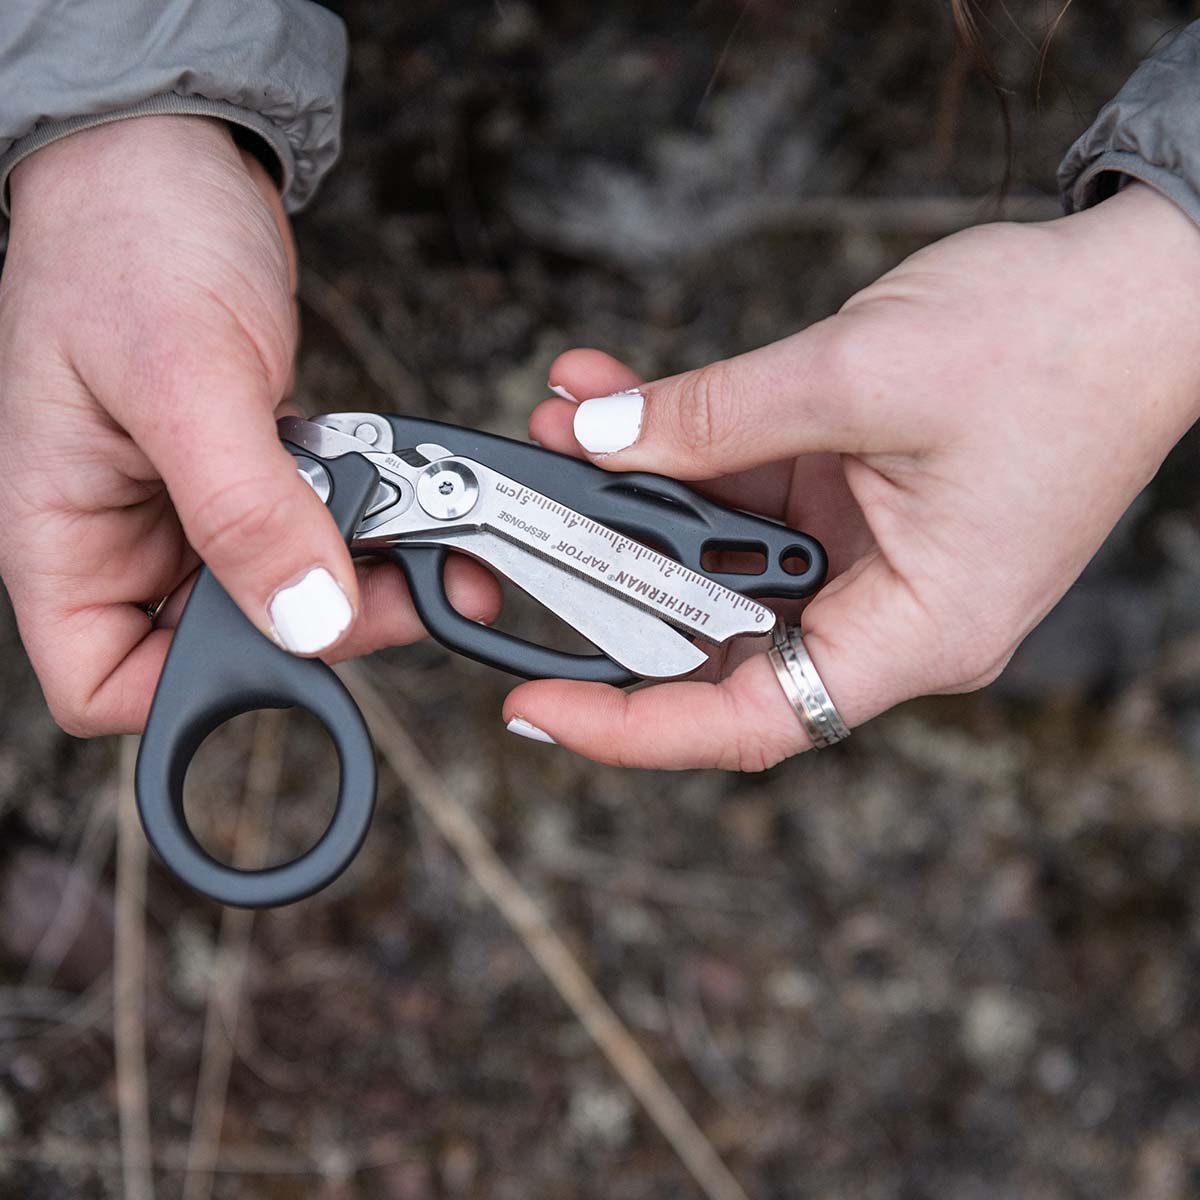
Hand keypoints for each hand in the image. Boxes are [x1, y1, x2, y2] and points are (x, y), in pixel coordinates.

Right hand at [0, 116, 497, 735]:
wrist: (170, 158)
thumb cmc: (130, 237)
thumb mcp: (184, 377)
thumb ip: (243, 507)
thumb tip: (304, 619)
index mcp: (65, 536)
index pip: (103, 683)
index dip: (194, 694)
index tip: (294, 645)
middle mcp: (126, 539)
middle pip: (223, 646)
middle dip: (318, 625)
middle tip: (397, 581)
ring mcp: (192, 511)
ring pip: (283, 593)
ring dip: (362, 577)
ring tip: (426, 536)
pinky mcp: (249, 478)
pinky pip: (313, 533)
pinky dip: (366, 527)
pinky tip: (407, 502)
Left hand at [509, 183, 1199, 768]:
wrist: (1142, 288)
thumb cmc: (1061, 346)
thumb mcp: (860, 376)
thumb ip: (717, 416)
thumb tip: (604, 440)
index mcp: (918, 631)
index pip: (752, 723)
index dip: (633, 730)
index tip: (541, 708)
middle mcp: (889, 613)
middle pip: (719, 637)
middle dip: (614, 569)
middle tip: (532, 518)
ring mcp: (869, 558)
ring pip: (723, 556)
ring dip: (641, 490)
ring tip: (572, 420)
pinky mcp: (856, 504)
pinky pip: (749, 495)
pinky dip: (688, 449)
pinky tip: (623, 397)